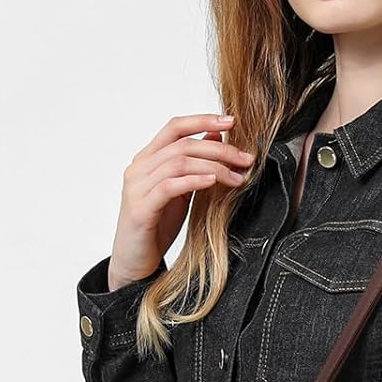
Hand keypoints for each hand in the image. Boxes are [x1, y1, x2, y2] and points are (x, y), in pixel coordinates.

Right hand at [109, 113, 257, 286]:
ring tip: (237, 177)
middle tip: (246, 159)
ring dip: (213, 167)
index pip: (175, 127)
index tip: (232, 121)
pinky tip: (212, 182)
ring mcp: (137, 187)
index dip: (203, 120)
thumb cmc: (158, 225)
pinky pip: (169, 187)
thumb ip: (194, 164)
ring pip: (178, 162)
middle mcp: (139, 168)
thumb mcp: (181, 189)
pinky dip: (193, 181)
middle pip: (182, 144)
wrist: (135, 261)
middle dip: (219, 149)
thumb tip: (216, 135)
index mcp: (147, 159)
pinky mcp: (140, 209)